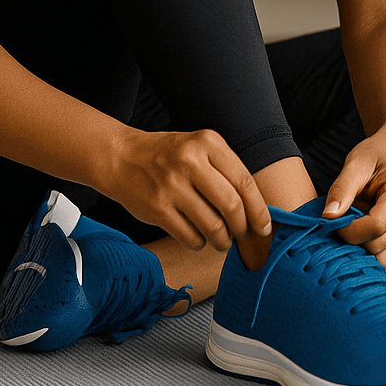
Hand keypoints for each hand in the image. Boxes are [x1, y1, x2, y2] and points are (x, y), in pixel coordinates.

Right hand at [103, 128, 273, 251]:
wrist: (121, 157)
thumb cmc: (170, 156)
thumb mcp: (200, 148)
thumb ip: (226, 170)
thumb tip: (257, 209)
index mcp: (208, 143)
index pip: (244, 182)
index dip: (259, 209)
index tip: (264, 226)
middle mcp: (190, 162)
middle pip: (232, 206)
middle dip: (243, 227)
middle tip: (242, 233)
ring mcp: (172, 186)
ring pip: (212, 226)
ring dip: (223, 240)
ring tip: (223, 241)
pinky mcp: (157, 209)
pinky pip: (190, 237)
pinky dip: (200, 243)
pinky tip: (200, 238)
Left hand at [322, 129, 385, 266]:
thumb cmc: (377, 154)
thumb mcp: (356, 163)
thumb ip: (341, 189)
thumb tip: (327, 217)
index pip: (375, 226)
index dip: (348, 229)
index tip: (332, 219)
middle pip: (377, 246)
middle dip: (352, 240)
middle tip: (338, 222)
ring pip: (383, 258)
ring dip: (360, 249)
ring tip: (350, 227)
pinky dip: (368, 250)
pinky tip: (358, 232)